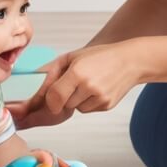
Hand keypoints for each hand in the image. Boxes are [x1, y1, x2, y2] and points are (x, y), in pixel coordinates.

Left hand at [7, 43, 140, 128]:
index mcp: (77, 72)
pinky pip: (88, 110)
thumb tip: (36, 90)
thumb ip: (52, 72)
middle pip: (63, 105)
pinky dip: (88, 102)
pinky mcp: (107, 106)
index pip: (54, 97)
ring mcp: (99, 98)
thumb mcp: (72, 56)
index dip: (50, 100)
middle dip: (64, 97)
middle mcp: (88, 86)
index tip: (51, 98)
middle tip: (73, 84)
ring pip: (76, 109)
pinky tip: (97, 89)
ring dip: (76, 100)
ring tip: (88, 84)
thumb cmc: (100, 56)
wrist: (131, 61)